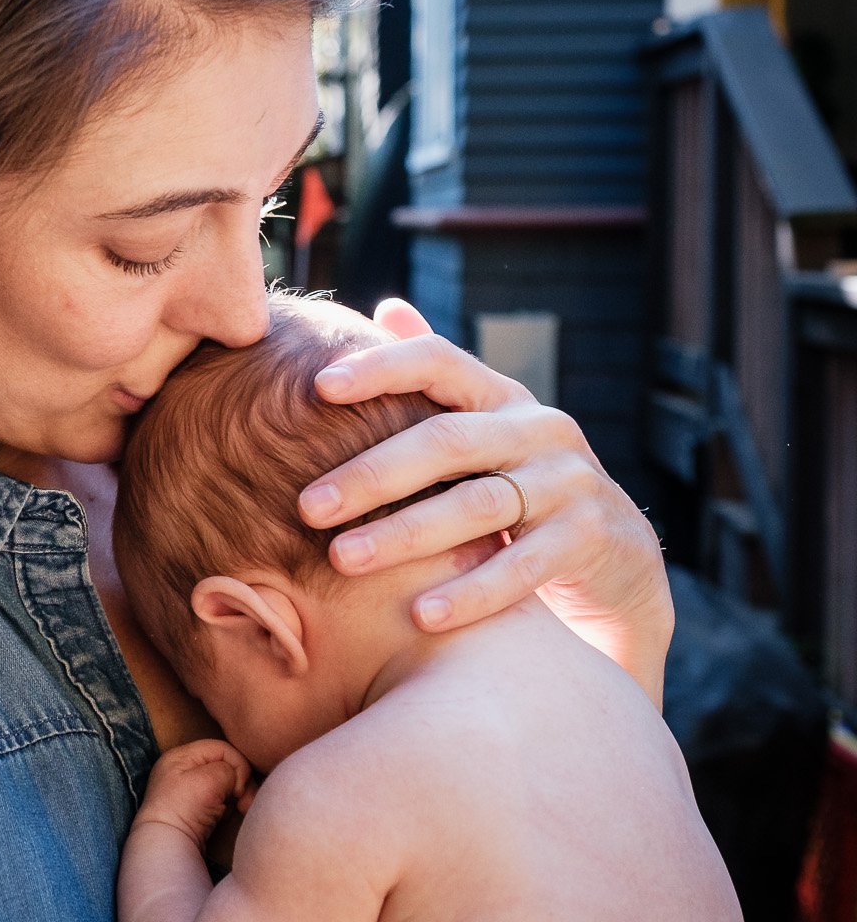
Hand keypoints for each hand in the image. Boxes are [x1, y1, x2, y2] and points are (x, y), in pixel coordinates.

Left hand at [137, 739, 253, 846]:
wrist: (167, 845)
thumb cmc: (183, 808)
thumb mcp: (209, 779)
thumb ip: (229, 769)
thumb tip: (235, 779)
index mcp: (181, 756)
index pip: (222, 748)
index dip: (237, 765)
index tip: (238, 790)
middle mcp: (184, 770)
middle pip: (225, 766)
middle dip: (240, 783)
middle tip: (244, 803)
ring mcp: (190, 790)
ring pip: (226, 784)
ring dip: (238, 796)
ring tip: (241, 810)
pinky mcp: (196, 810)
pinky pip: (221, 800)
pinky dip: (229, 807)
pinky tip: (230, 816)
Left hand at [296, 298, 672, 703]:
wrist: (616, 562)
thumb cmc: (521, 489)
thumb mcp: (485, 432)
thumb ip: (436, 380)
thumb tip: (386, 306)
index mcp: (500, 397)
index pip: (438, 360)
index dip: (380, 368)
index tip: (318, 388)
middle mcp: (538, 429)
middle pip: (446, 441)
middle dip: (371, 474)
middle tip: (305, 508)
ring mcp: (569, 482)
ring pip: (479, 505)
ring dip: (406, 535)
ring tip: (343, 560)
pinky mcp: (590, 538)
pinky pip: (523, 565)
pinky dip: (471, 591)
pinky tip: (419, 615)